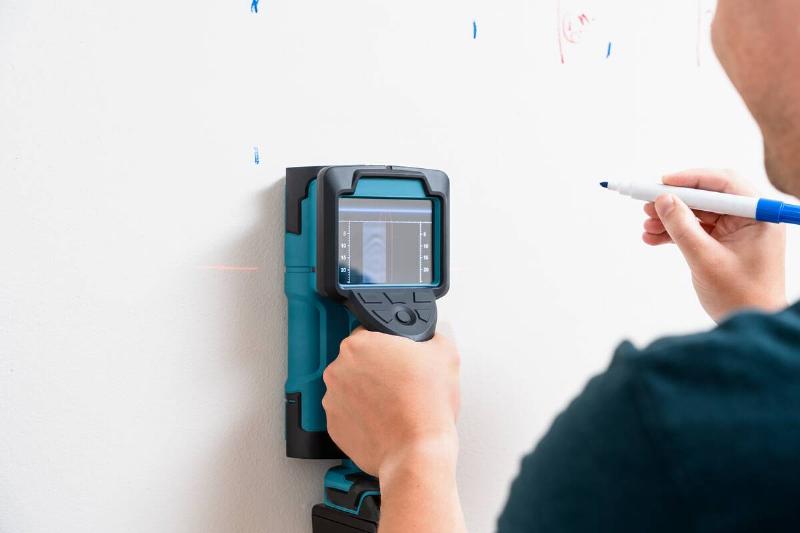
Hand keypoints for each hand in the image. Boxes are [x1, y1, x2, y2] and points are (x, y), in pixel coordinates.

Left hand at [323, 329, 465, 532]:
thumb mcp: (444, 354)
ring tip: (394, 405)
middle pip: (358, 361)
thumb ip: (431, 337)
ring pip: (351, 388)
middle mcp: (338, 369)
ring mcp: (332, 399)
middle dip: (377, 370)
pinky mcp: (333, 426)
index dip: (389, 346)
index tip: (399, 359)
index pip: (370, 334)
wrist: (417, 452)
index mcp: (358, 345)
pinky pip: (348, 414)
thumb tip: (429, 339)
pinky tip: (384, 420)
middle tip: (401, 383)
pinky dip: (362, 416)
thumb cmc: (426, 408)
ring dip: (368, 394)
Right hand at [643, 169, 786, 321]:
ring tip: (646, 227)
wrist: (751, 325)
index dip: (690, 179)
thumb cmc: (740, 297)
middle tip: (647, 205)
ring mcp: (737, 232)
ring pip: (698, 213)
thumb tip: (663, 199)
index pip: (723, 183)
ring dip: (671, 218)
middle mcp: (750, 219)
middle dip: (675, 201)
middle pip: (708, 197)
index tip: (661, 184)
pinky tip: (653, 238)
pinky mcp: (725, 244)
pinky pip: (697, 230)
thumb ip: (682, 226)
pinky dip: (675, 233)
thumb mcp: (705, 259)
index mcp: (757, 217)